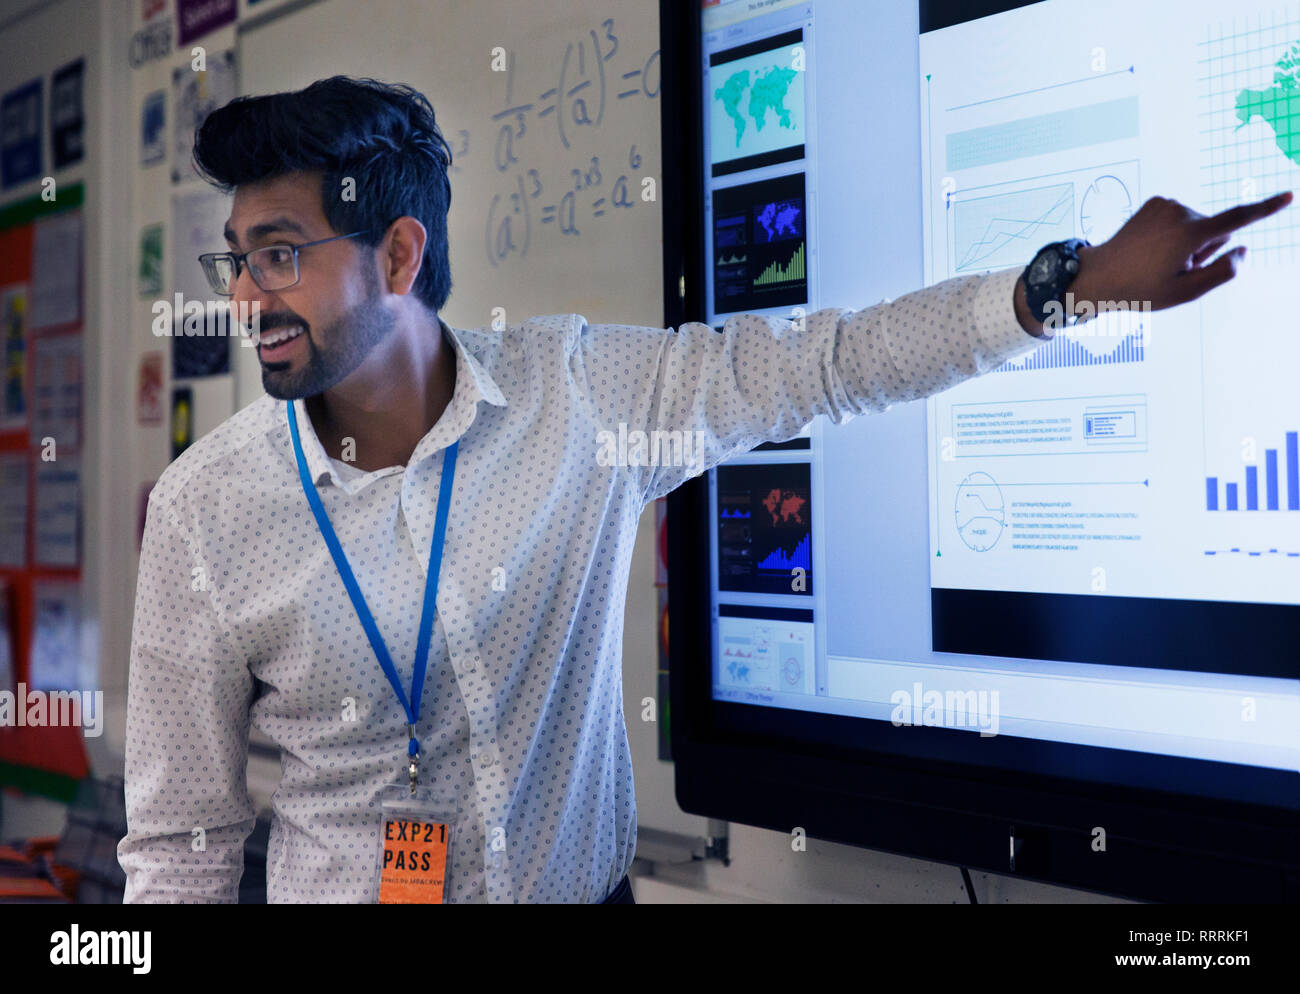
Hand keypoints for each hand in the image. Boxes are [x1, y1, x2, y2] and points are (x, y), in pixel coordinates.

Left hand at [1071, 190, 1292, 313]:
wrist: (1098, 276)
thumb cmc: (1142, 289)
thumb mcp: (1186, 291)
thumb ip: (1222, 272)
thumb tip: (1243, 250)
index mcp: (1189, 233)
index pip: (1237, 220)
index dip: (1266, 209)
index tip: (1289, 196)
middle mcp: (1180, 212)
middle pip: (1216, 230)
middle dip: (1204, 249)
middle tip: (1173, 268)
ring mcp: (1166, 204)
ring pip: (1198, 224)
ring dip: (1187, 242)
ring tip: (1158, 260)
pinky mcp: (1155, 202)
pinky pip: (1181, 217)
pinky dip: (1174, 232)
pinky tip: (1152, 247)